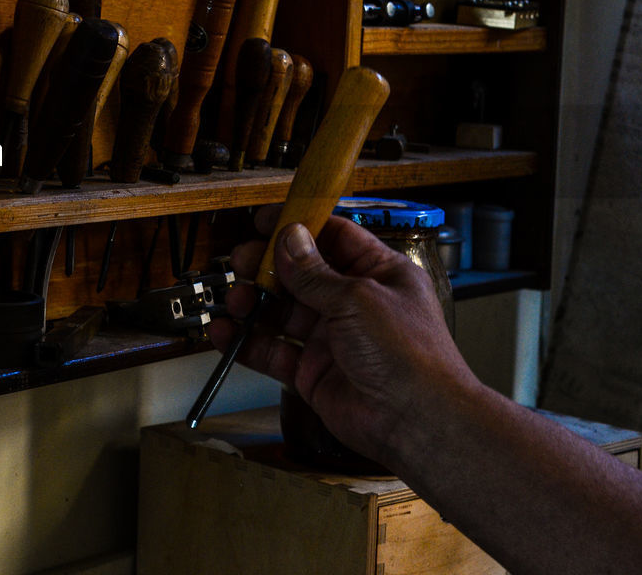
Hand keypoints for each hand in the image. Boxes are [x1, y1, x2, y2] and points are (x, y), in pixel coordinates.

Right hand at [209, 208, 478, 466]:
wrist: (415, 421)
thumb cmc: (408, 355)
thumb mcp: (357, 298)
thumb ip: (314, 272)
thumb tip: (288, 239)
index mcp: (377, 274)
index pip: (333, 237)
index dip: (298, 226)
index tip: (265, 220)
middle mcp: (353, 303)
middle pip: (300, 274)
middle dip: (268, 265)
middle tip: (242, 260)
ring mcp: (331, 338)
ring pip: (282, 312)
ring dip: (254, 302)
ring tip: (235, 299)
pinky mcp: (311, 371)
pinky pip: (272, 350)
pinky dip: (247, 342)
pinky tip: (227, 332)